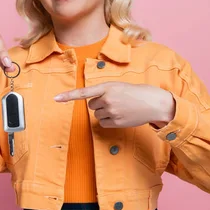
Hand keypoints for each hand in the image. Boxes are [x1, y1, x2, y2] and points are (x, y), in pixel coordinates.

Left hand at [53, 82, 175, 127]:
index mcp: (107, 86)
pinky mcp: (116, 122)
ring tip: (120, 108)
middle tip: (115, 101)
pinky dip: (109, 121)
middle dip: (100, 104)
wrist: (153, 103)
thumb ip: (105, 91)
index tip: (56, 99)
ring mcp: (111, 111)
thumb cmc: (135, 93)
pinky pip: (103, 123)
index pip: (84, 92)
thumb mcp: (119, 86)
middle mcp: (107, 99)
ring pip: (97, 115)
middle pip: (91, 105)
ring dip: (105, 112)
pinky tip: (121, 116)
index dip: (68, 96)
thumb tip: (93, 104)